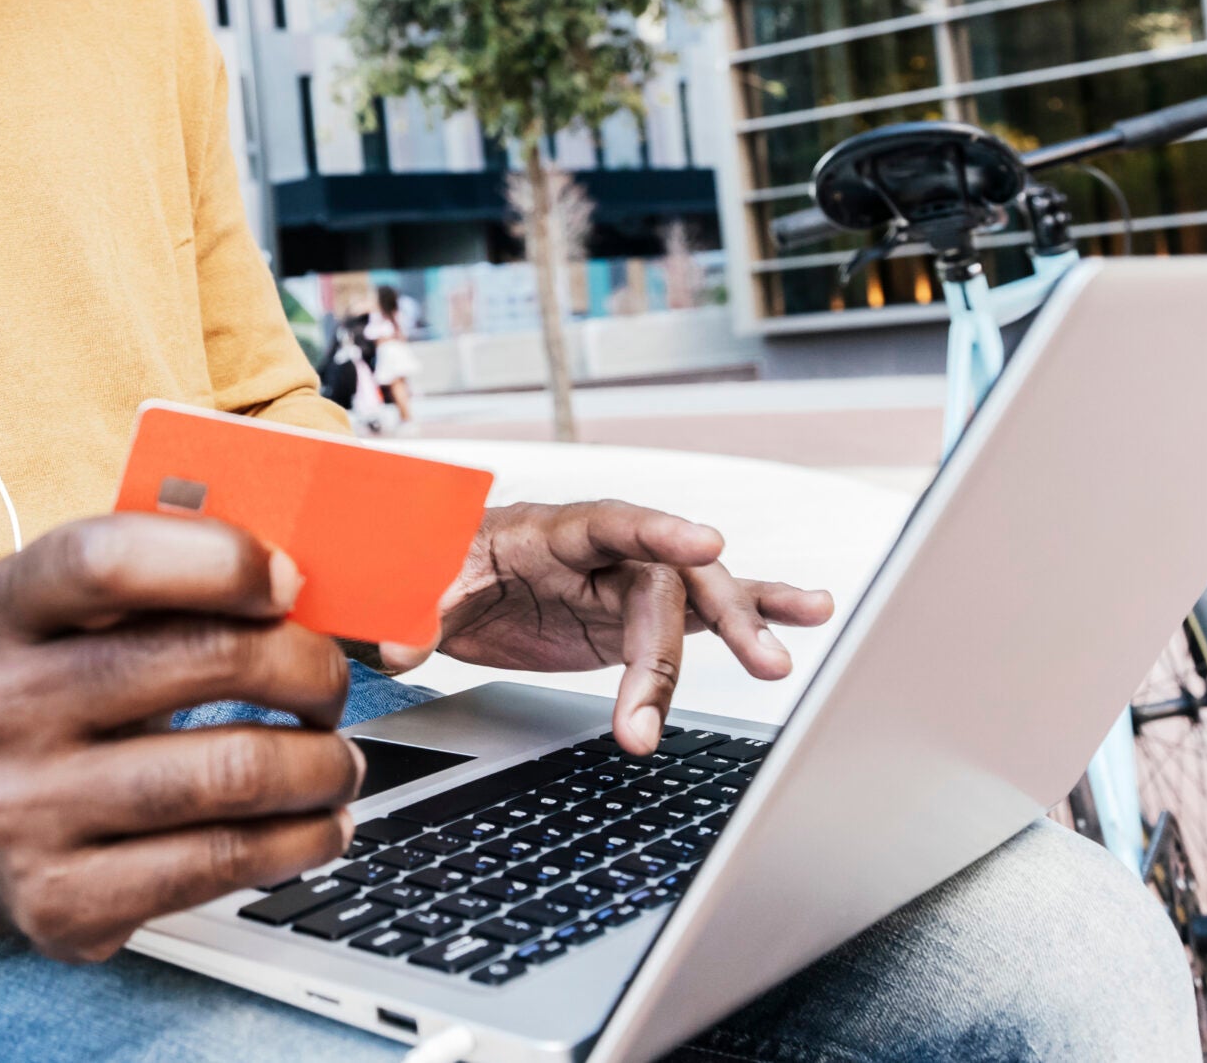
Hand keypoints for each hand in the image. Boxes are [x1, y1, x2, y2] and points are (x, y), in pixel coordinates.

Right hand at [0, 515, 366, 960]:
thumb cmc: (57, 694)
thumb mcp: (71, 617)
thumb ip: (164, 580)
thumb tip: (315, 581)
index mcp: (0, 610)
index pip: (108, 560)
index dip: (219, 560)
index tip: (289, 580)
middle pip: (201, 659)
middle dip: (308, 666)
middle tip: (330, 683)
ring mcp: (24, 811)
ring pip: (229, 773)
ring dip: (320, 765)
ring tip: (337, 762)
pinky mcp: (63, 899)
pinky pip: (220, 864)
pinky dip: (298, 841)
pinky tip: (314, 825)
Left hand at [376, 501, 833, 755]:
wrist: (446, 581)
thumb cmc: (441, 563)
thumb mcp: (423, 584)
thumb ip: (417, 610)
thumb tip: (398, 645)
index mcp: (552, 529)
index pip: (613, 522)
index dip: (661, 529)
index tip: (707, 540)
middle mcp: (602, 550)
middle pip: (665, 581)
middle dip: (696, 634)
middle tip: (722, 685)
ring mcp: (627, 581)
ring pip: (698, 596)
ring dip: (744, 624)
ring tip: (784, 658)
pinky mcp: (639, 615)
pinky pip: (706, 611)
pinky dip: (758, 607)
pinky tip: (809, 611)